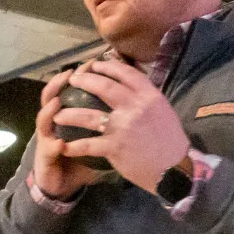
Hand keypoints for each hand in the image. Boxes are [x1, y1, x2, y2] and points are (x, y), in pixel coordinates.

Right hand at [33, 70, 104, 198]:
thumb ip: (108, 125)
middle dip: (62, 81)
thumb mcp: (97, 140)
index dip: (80, 76)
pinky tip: (60, 140)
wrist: (62, 185)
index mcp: (67, 115)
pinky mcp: (44, 155)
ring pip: (44, 115)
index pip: (71, 90)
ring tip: (59, 98)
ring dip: (51, 104)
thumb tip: (132, 108)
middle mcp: (54, 122)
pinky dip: (54, 142)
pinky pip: (48, 146)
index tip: (95, 62)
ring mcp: (47, 137)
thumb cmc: (81, 162)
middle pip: (53, 94)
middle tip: (76, 72)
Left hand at [52, 60, 190, 194]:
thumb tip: (129, 86)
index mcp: (149, 96)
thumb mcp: (162, 111)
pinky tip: (64, 147)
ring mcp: (123, 127)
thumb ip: (144, 98)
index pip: (126, 73)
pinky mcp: (115, 147)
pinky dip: (74, 147)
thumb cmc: (170, 140)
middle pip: (104, 88)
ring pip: (89, 116)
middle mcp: (135, 108)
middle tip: (72, 80)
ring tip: (57, 114)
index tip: (95, 64)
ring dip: (69, 114)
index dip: (108, 66)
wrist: (175, 169)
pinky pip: (88, 145)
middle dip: (84, 81)